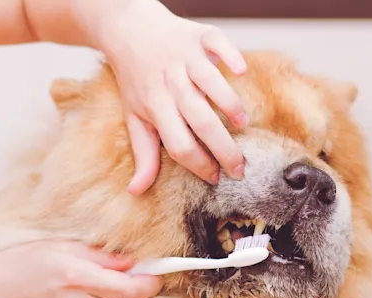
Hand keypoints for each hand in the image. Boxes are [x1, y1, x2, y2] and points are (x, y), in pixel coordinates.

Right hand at [0, 240, 161, 297]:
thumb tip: (132, 260)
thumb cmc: (22, 265)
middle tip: (145, 269)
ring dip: (126, 295)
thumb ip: (100, 255)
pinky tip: (96, 292)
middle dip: (144, 286)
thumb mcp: (61, 247)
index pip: (130, 288)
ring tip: (116, 277)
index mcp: (77, 277)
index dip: (153, 281)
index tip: (163, 270)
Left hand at [84, 0, 248, 193]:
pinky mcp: (198, 36)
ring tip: (242, 125)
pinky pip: (218, 43)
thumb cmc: (135, 81)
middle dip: (225, 151)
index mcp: (156, 108)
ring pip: (213, 85)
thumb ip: (143, 155)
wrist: (129, 32)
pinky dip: (232, 55)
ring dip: (232, 106)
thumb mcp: (134, 118)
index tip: (214, 178)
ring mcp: (185, 59)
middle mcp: (171, 85)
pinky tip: (242, 70)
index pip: (180, 145)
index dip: (199, 166)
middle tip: (240, 169)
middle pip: (202, 123)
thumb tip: (136, 191)